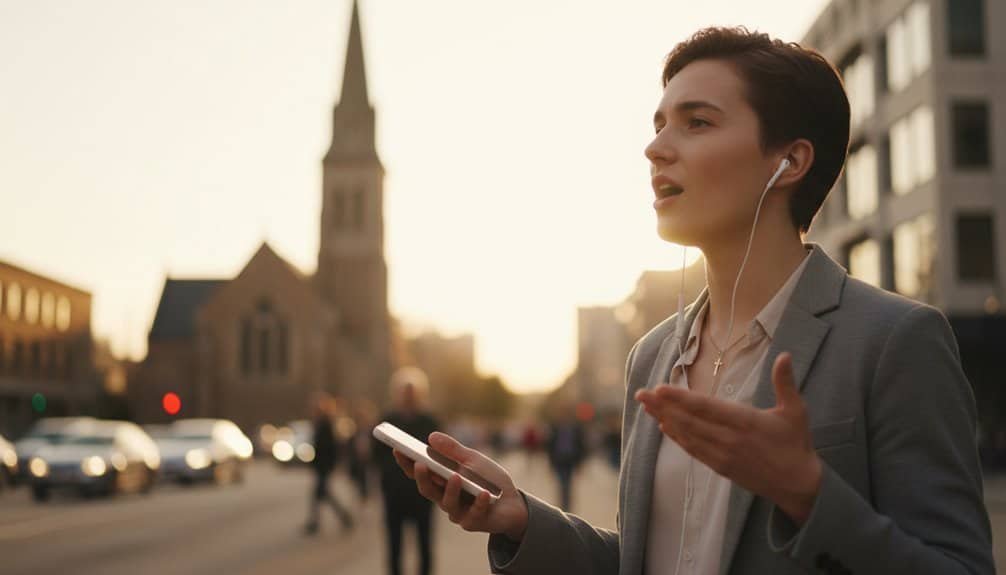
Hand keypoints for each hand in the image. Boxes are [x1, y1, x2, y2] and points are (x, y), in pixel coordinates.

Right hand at [393, 432, 528, 540]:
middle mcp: (445, 498)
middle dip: (422, 477)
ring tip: (456, 476)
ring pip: (448, 503)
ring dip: (451, 490)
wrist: (513, 502)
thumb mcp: (473, 459)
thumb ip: (453, 450)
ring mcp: (458, 512)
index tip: (397, 449)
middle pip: (427, 489)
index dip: (407, 463)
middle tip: (420, 464)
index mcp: (442, 481)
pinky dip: (479, 502)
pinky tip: (484, 493)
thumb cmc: (489, 479)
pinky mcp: (474, 522)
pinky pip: (474, 513)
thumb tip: (431, 437)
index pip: (420, 473)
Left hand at [634, 352, 821, 524]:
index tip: (660, 388)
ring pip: (688, 435)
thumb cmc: (796, 443)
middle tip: (642, 393)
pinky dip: (677, 438)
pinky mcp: (720, 466)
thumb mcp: (795, 411)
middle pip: (690, 420)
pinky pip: (694, 450)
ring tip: (646, 406)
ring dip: (665, 419)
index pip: (706, 407)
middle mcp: (730, 439)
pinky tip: (664, 426)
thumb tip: (785, 355)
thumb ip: (785, 383)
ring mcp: (723, 454)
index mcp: (746, 422)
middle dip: (664, 406)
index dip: (681, 398)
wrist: (797, 484)